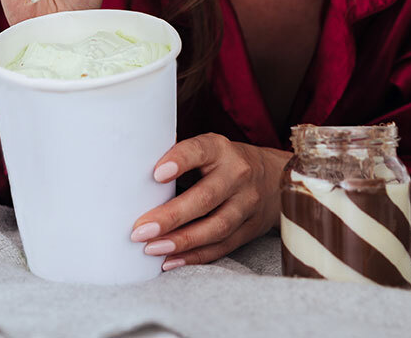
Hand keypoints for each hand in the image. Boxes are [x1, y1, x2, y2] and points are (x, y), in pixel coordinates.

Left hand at [129, 133, 290, 270]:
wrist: (276, 178)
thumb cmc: (225, 162)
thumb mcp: (209, 148)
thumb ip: (180, 158)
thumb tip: (134, 171)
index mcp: (221, 149)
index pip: (200, 151)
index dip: (179, 160)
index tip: (156, 173)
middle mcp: (238, 175)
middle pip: (206, 198)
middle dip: (171, 216)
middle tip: (140, 229)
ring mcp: (247, 204)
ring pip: (215, 227)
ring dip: (181, 241)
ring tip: (152, 248)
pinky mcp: (249, 229)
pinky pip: (222, 247)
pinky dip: (195, 257)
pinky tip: (170, 261)